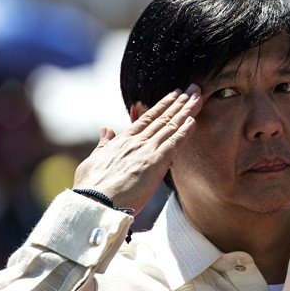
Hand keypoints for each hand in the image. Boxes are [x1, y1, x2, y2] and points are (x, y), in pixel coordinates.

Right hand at [72, 85, 202, 212]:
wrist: (93, 202)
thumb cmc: (91, 188)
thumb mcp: (94, 160)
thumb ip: (103, 144)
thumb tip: (106, 129)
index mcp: (122, 141)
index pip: (147, 118)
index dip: (163, 105)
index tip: (174, 94)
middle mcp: (136, 142)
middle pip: (163, 118)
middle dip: (180, 102)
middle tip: (193, 88)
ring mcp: (146, 151)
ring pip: (171, 126)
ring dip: (186, 110)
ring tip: (198, 96)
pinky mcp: (155, 163)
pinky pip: (174, 143)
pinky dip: (185, 131)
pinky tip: (194, 119)